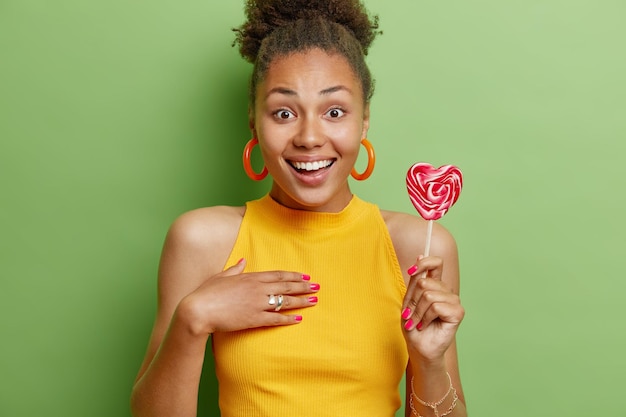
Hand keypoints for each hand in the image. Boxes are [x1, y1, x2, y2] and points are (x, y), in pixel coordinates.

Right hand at [177, 259, 319, 334]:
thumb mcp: (221, 276)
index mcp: (250, 277)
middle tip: (317, 287)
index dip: (293, 275)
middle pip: (285, 286)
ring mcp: (257, 304)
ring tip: (314, 300)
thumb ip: (235, 269)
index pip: (277, 275)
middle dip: (303, 286)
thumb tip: (242, 261)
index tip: (305, 276)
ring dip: (301, 301)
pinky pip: (276, 318)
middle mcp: (257, 289)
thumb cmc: (206, 293)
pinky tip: (299, 319)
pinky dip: (288, 319)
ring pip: (285, 301)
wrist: (198, 310)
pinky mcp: (254, 319)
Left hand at [401, 256, 464, 361]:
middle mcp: (446, 291)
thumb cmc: (413, 325)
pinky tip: (425, 325)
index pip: (436, 263)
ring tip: (417, 322)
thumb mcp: (409, 299)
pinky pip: (436, 306)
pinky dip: (426, 317)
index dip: (424, 263)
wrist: (419, 347)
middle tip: (410, 314)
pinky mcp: (458, 312)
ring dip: (417, 311)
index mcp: (436, 285)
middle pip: (425, 281)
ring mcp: (453, 301)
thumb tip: (420, 255)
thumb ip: (415, 279)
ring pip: (428, 295)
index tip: (411, 271)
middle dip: (412, 300)